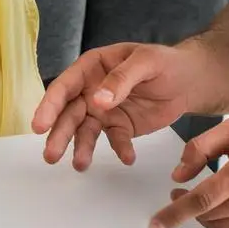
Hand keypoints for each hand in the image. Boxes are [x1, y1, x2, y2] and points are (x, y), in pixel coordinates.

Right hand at [32, 43, 196, 170]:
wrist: (189, 80)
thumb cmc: (164, 62)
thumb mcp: (145, 62)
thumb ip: (121, 79)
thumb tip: (98, 100)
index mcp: (90, 68)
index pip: (64, 87)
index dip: (49, 106)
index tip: (39, 126)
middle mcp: (89, 90)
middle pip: (68, 114)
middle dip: (59, 134)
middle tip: (51, 156)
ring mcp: (102, 110)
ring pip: (85, 131)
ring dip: (81, 148)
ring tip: (80, 165)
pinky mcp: (119, 126)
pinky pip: (115, 140)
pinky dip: (120, 149)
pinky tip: (127, 158)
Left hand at [149, 117, 228, 227]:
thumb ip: (201, 147)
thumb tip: (178, 175)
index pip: (201, 200)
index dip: (175, 215)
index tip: (156, 225)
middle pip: (209, 216)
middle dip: (187, 209)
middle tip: (180, 194)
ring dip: (205, 218)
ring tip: (204, 199)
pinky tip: (221, 212)